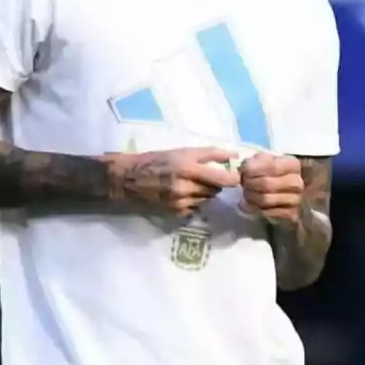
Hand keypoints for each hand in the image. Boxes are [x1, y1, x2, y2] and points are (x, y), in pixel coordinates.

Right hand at [110, 147, 239, 216]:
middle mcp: (185, 186)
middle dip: (214, 184)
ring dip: (204, 193)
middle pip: (215, 190)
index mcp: (188, 168)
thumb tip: (234, 156)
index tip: (235, 176)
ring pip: (206, 199)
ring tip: (190, 184)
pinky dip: (193, 202)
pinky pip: (195, 208)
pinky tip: (182, 194)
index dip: (233, 179)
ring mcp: (180, 202)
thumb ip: (209, 154)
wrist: (129, 179)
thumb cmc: (157, 160)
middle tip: (205, 176)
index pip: (222, 179)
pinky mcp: (175, 212)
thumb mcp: (182, 151)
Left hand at [239, 153, 303, 222]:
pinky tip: (252, 204)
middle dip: (250, 184)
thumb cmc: (265, 170)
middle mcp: (298, 182)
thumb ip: (251, 164)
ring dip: (251, 197)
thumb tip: (239, 175)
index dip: (254, 170)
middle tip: (244, 184)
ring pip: (266, 199)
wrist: (273, 187)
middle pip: (267, 184)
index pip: (273, 167)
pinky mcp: (291, 213)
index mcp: (293, 164)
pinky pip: (269, 213)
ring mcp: (296, 199)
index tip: (244, 172)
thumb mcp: (258, 160)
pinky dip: (256, 209)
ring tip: (246, 193)